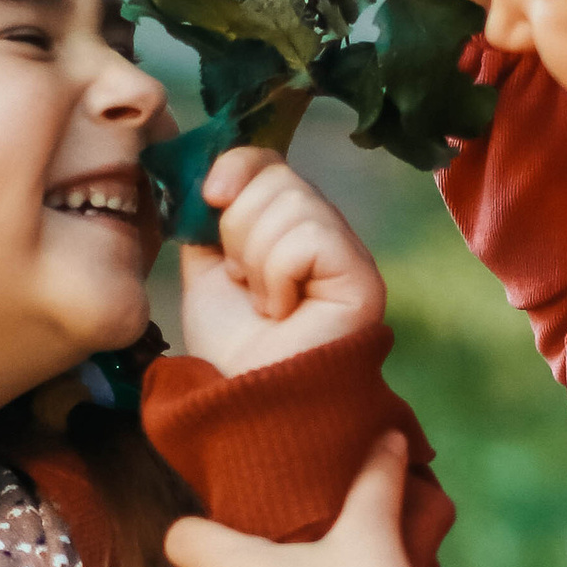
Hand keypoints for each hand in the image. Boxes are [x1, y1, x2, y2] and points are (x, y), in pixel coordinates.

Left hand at [177, 144, 384, 378]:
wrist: (245, 403)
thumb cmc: (230, 350)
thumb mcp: (204, 274)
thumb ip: (209, 225)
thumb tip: (207, 178)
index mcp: (289, 229)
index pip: (271, 164)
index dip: (238, 166)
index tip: (211, 197)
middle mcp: (326, 234)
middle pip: (278, 178)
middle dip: (240, 230)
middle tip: (244, 283)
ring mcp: (349, 254)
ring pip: (292, 204)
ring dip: (258, 260)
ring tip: (266, 303)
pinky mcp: (361, 276)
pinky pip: (310, 236)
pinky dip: (279, 274)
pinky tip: (284, 310)